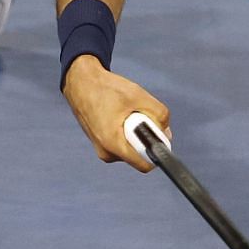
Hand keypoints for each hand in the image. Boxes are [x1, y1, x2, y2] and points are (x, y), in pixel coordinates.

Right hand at [63, 55, 169, 170]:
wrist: (82, 84)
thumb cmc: (107, 89)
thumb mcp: (139, 96)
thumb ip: (159, 114)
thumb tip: (166, 132)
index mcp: (113, 144)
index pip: (144, 165)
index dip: (157, 150)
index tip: (159, 134)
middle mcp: (106, 152)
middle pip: (140, 154)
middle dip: (147, 137)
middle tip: (141, 115)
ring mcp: (102, 150)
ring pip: (132, 148)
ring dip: (137, 132)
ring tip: (127, 112)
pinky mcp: (102, 144)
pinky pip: (124, 142)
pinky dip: (128, 131)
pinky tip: (120, 115)